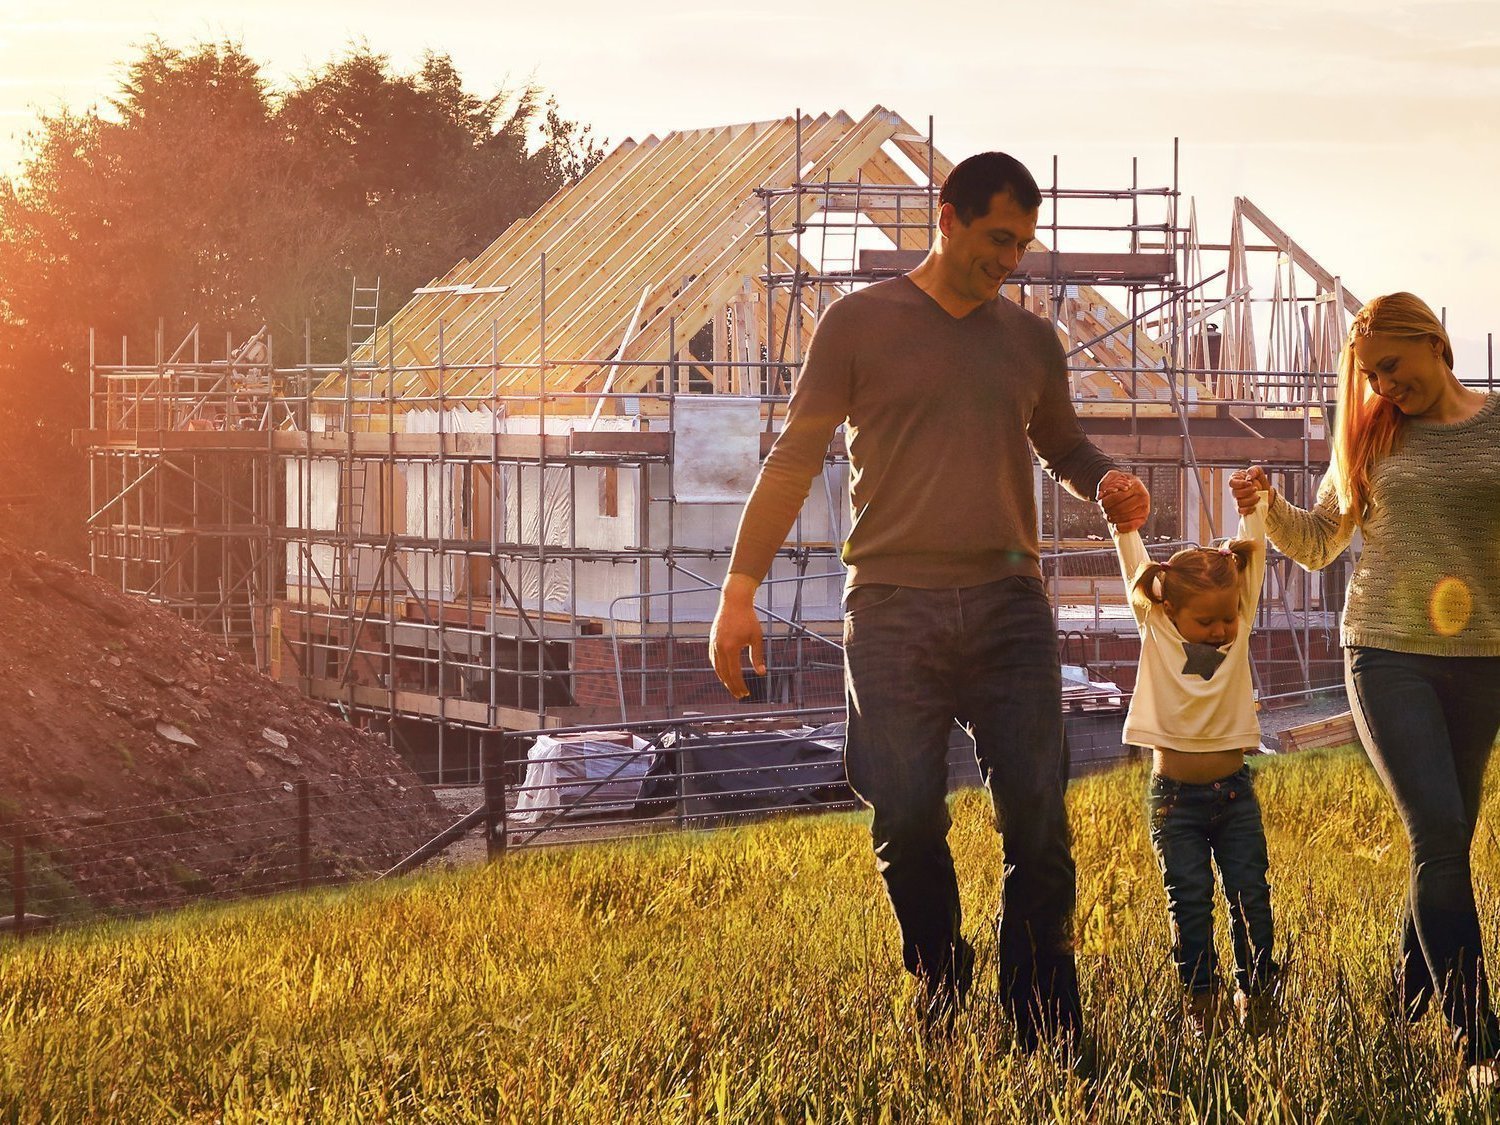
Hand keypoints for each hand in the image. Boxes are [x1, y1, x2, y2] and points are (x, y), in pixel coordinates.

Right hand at [709, 573, 765, 700]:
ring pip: (716, 667)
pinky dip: (718, 668)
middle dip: (731, 686)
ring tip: (732, 686)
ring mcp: (713, 644)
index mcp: (730, 648)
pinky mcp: (711, 640)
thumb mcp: (757, 638)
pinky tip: (724, 673)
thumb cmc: (748, 619)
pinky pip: (713, 659)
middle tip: (739, 695)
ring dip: (724, 679)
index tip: (746, 693)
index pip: (734, 674)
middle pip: (724, 674)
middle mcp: (719, 648)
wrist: (734, 601)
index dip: (739, 685)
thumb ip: (757, 657)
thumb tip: (761, 673)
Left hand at [1097, 470, 1149, 532]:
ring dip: (1112, 518)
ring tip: (1108, 515)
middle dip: (1108, 511)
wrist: (1131, 489)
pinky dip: (1122, 528)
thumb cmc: (1120, 484)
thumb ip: (1104, 486)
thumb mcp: (1112, 479)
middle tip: (1104, 509)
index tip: (1100, 502)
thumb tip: (1099, 497)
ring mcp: (1145, 508)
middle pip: (1120, 508)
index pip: (1117, 497)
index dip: (1106, 502)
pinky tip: (1115, 526)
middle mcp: (1143, 496)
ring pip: (1124, 517)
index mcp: (1136, 485)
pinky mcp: (1143, 518)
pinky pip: (1132, 526)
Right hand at [1230, 466, 1271, 513]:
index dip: (1240, 483)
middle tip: (1256, 489)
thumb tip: (1248, 477)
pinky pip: (1240, 511)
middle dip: (1248, 491)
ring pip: (1239, 502)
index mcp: (1235, 480)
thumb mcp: (1258, 472)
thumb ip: (1253, 470)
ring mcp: (1236, 501)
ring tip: (1258, 497)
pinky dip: (1249, 509)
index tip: (1250, 482)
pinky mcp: (1240, 509)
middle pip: (1235, 493)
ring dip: (1251, 500)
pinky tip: (1254, 506)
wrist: (1267, 493)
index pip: (1231, 482)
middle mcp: (1234, 491)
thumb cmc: (1260, 482)